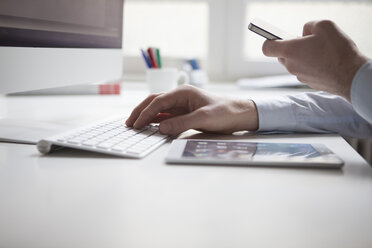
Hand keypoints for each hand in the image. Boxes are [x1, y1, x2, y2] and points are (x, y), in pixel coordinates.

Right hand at [126, 85, 258, 134]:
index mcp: (183, 92)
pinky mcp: (185, 112)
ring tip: (135, 125)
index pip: (158, 101)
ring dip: (147, 116)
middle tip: (129, 123)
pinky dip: (156, 120)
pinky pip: (166, 116)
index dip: (146, 113)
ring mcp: (182, 104)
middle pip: (154, 102)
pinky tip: (150, 126)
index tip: (137, 124)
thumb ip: (182, 123)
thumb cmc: (225, 112)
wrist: (240, 114)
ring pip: (159, 109)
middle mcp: (180, 96)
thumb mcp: (204, 118)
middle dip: (140, 111)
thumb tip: (160, 128)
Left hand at [262, 20, 368, 101]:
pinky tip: (325, 62)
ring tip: (319, 52)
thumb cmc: (337, 50)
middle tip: (306, 42)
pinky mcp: (308, 83)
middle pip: (282, 55)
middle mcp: (291, 65)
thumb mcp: (324, 26)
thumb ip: (308, 26)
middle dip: (290, 48)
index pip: (267, 48)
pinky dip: (310, 66)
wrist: (350, 75)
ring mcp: (298, 75)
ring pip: (294, 63)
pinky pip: (304, 71)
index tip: (277, 38)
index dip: (270, 41)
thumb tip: (304, 33)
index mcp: (290, 50)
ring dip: (302, 57)